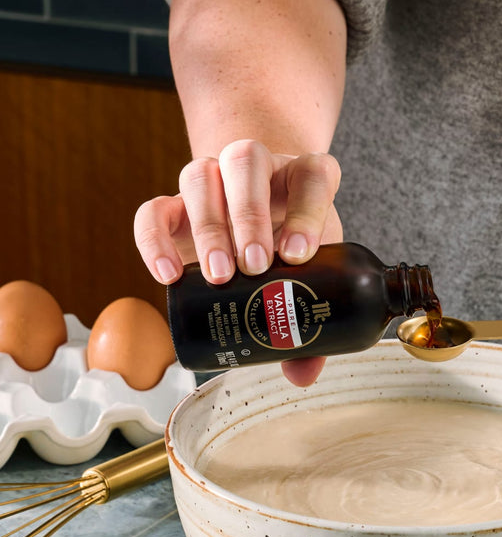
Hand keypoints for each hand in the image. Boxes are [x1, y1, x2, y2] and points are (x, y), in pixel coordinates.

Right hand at [134, 139, 343, 386]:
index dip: (307, 210)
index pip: (311, 175)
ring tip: (218, 277)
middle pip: (246, 162)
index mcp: (301, 178)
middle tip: (254, 267)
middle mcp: (257, 168)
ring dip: (208, 226)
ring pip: (200, 174)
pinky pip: (154, 209)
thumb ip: (310, 316)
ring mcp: (213, 180)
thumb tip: (302, 374)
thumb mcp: (313, 271)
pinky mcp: (176, 204)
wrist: (259, 219)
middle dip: (249, 217)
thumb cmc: (291, 245)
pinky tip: (168, 276)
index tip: (299, 255)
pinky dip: (155, 240)